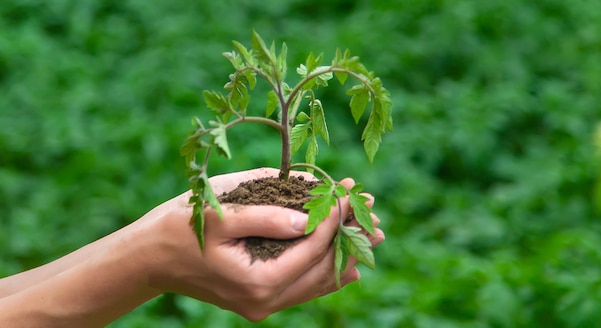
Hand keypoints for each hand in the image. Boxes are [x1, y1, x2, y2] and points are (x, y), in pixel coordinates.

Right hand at [146, 167, 384, 320]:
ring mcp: (263, 305)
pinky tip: (346, 263)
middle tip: (372, 209)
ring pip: (317, 283)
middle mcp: (265, 301)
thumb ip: (267, 217)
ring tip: (371, 232)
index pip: (311, 249)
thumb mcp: (221, 215)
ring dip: (343, 254)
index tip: (350, 193)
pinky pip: (302, 289)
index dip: (334, 218)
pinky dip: (325, 272)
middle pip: (322, 268)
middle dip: (348, 234)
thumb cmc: (179, 229)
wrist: (149, 259)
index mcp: (256, 282)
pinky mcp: (259, 300)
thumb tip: (311, 218)